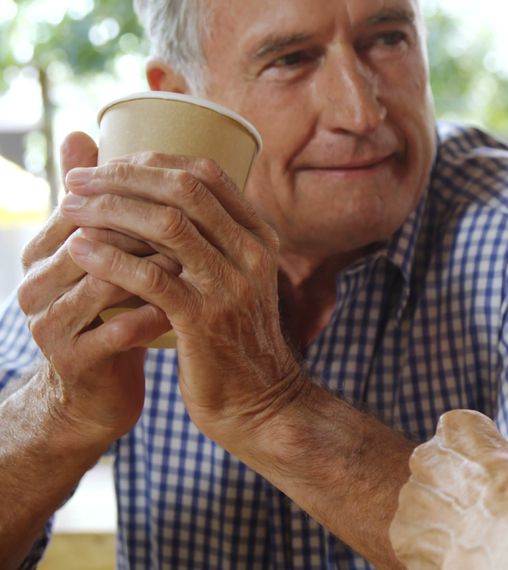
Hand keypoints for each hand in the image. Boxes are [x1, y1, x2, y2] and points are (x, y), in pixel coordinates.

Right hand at [16, 133, 176, 445]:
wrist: (98, 392)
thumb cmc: (112, 312)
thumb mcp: (106, 255)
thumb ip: (98, 200)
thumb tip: (82, 131)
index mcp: (40, 252)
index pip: (86, 207)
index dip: (139, 198)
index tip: (188, 194)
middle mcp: (33, 283)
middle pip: (93, 239)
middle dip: (149, 228)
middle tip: (200, 223)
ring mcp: (48, 324)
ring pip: (105, 282)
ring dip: (155, 269)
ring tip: (198, 260)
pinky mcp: (71, 361)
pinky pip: (116, 332)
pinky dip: (153, 317)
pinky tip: (185, 311)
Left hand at [60, 152, 304, 444]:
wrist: (260, 402)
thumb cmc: (235, 339)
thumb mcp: (237, 280)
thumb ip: (213, 241)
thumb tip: (166, 198)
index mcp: (259, 237)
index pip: (207, 173)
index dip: (153, 160)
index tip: (109, 164)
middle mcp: (252, 254)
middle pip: (184, 189)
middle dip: (123, 177)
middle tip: (77, 179)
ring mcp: (231, 285)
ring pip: (166, 225)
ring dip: (109, 210)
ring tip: (69, 208)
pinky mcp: (205, 320)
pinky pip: (150, 276)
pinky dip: (110, 258)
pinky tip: (80, 251)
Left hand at [390, 410, 507, 569]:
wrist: (505, 544)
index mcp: (457, 427)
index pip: (463, 435)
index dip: (480, 458)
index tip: (493, 476)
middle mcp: (425, 455)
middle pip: (436, 468)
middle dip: (452, 485)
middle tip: (479, 507)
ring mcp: (409, 495)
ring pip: (423, 504)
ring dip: (440, 516)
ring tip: (470, 534)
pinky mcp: (400, 532)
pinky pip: (415, 537)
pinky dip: (431, 544)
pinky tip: (457, 551)